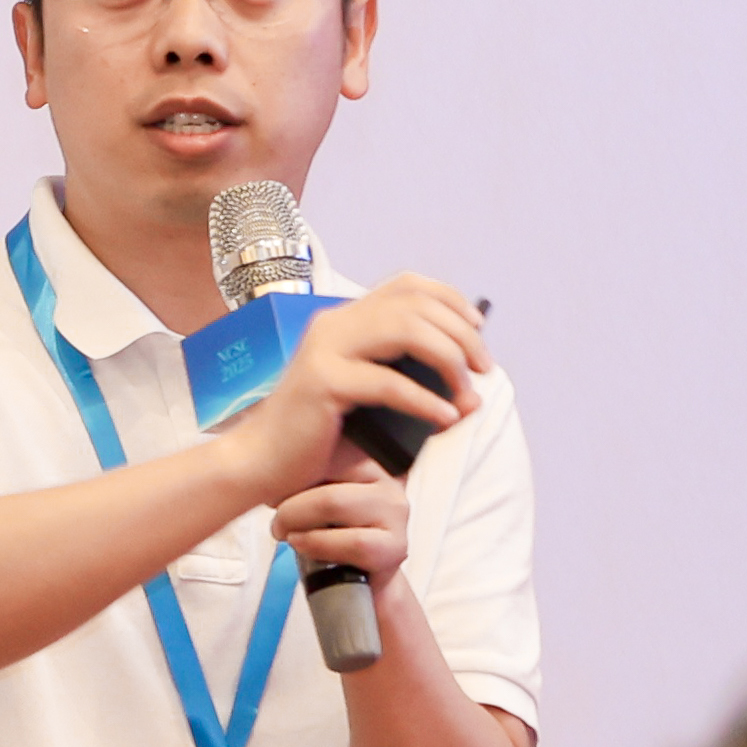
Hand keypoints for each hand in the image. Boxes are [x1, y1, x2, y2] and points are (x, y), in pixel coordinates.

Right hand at [220, 273, 489, 504]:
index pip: (406, 285)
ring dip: (449, 361)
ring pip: (406, 332)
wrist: (262, 461)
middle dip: (461, 335)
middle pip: (415, 305)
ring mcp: (326, 350)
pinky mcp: (324, 383)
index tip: (478, 328)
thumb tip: (461, 369)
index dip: (450, 299)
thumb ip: (396, 368)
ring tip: (469, 394)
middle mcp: (334, 324)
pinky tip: (446, 417)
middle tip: (484, 368)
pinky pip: (388, 384)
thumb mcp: (359, 387)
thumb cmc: (316, 432)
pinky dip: (425, 401)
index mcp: (343, 318)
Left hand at [271, 452, 408, 579]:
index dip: (289, 469)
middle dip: (289, 498)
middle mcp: (387, 479)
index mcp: (366, 459)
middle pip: (323, 470)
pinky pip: (352, 541)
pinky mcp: (396, 546)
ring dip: (297, 520)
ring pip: (333, 503)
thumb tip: (268, 469)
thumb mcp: (312, 498)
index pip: (323, 447)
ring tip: (286, 533)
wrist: (357, 584)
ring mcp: (395, 511)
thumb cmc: (332, 538)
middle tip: (277, 520)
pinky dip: (318, 544)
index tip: (272, 493)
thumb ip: (299, 478)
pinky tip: (302, 544)